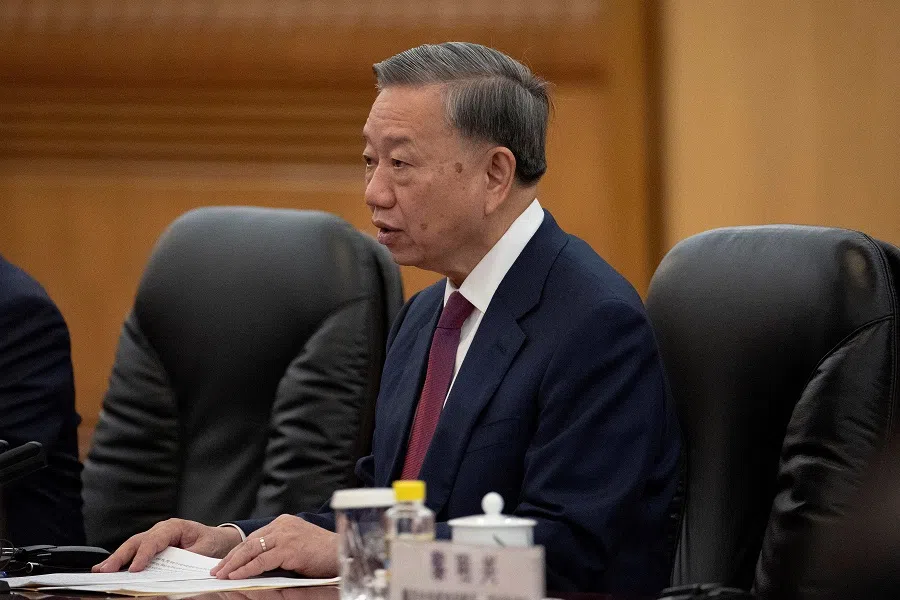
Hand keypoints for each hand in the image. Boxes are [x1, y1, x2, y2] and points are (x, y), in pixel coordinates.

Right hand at [93, 518, 242, 572]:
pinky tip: (111, 568)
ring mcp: (154, 537)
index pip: (155, 540)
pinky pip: (135, 552)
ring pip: (132, 546)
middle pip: (137, 541)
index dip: (143, 554)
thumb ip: (190, 556)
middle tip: (106, 570)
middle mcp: (161, 530)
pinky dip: (123, 560)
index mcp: (174, 527)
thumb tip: (177, 566)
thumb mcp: (205, 549)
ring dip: (116, 558)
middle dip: (120, 556)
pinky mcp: (152, 546)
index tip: (134, 569)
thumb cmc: (211, 542)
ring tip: (101, 570)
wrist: (217, 539)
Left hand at [211, 514, 337, 579]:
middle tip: (217, 570)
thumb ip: (278, 550)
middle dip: (230, 558)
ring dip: (233, 564)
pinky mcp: (289, 548)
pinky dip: (247, 569)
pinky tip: (236, 576)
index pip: (254, 537)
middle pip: (249, 542)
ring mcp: (285, 535)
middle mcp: (282, 525)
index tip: (225, 562)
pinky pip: (262, 560)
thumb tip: (256, 564)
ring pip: (251, 550)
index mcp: (284, 523)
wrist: (342, 552)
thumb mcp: (297, 547)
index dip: (238, 551)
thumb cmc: (323, 553)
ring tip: (221, 575)